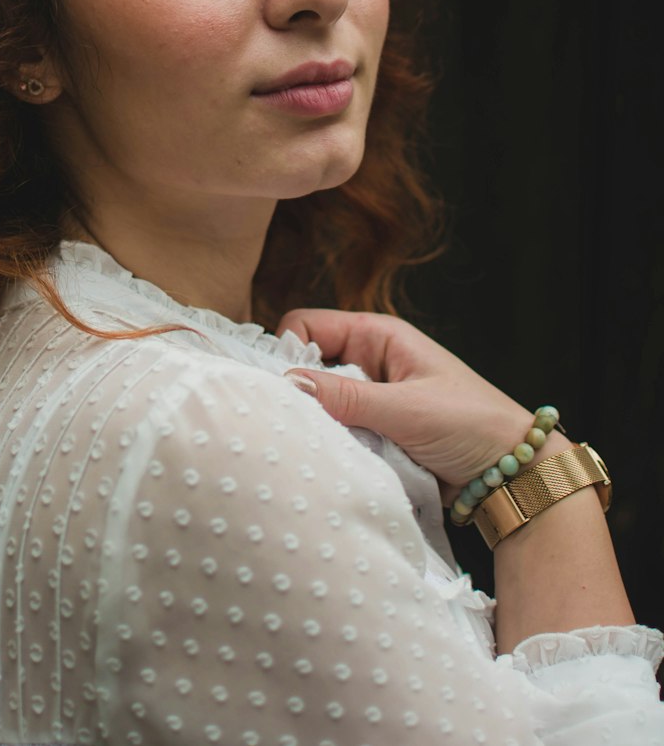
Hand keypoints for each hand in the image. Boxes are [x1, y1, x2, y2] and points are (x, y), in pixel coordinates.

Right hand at [279, 307, 543, 500]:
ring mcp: (370, 397)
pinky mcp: (374, 430)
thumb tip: (288, 384)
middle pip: (308, 365)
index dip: (289, 353)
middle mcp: (369, 360)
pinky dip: (335, 445)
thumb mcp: (406, 409)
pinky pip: (337, 431)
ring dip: (321, 425)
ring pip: (319, 403)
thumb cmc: (471, 425)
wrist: (513, 474)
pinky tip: (342, 461)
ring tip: (329, 447)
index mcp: (377, 335)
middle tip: (301, 425)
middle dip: (302, 394)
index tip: (287, 391)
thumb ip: (346, 396)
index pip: (307, 326)